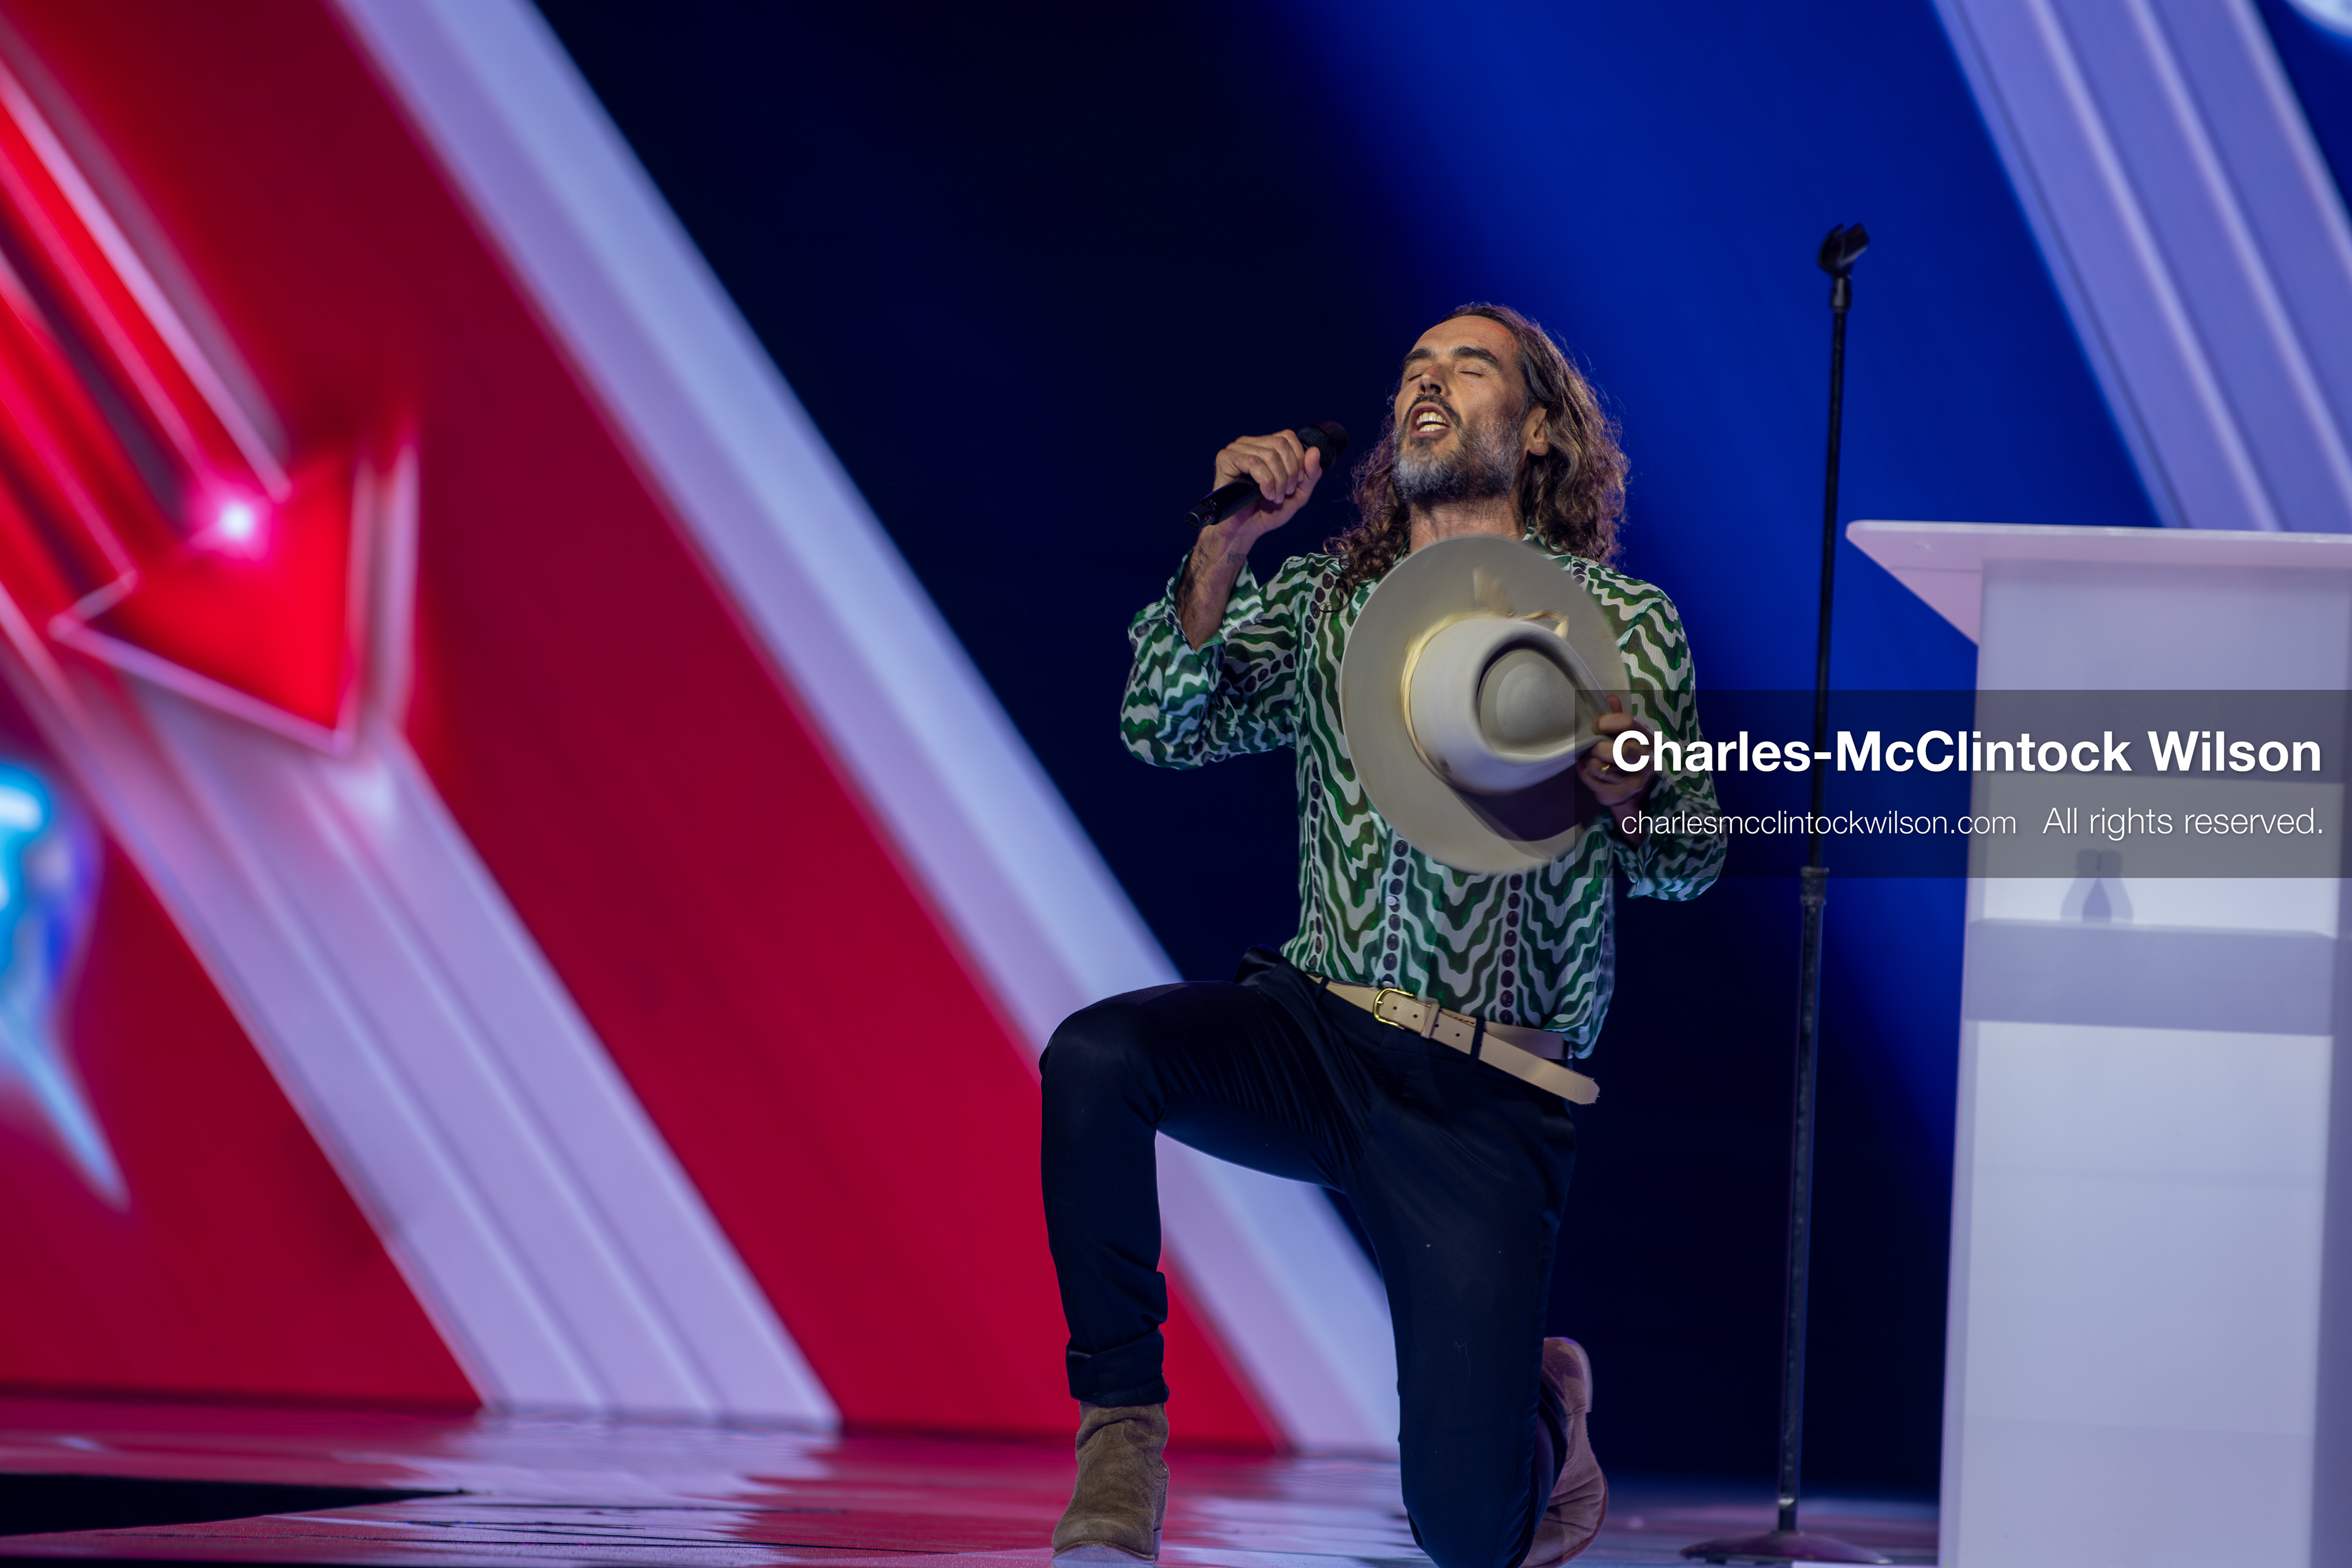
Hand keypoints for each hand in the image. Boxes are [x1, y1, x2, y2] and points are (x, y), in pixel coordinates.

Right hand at [1199, 430, 1324, 558]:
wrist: (1244, 530)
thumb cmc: (1267, 512)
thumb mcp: (1297, 494)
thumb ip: (1310, 474)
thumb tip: (1315, 451)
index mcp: (1265, 446)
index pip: (1288, 437)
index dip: (1298, 460)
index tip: (1295, 483)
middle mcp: (1250, 444)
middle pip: (1281, 444)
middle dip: (1289, 472)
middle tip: (1284, 493)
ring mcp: (1236, 450)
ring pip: (1269, 454)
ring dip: (1278, 481)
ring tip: (1274, 497)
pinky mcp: (1226, 459)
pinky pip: (1253, 463)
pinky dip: (1265, 481)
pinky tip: (1264, 494)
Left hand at [1578, 696, 1653, 838]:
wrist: (1634, 789)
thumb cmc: (1626, 753)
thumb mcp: (1626, 733)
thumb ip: (1618, 715)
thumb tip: (1611, 698)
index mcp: (1648, 739)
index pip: (1628, 723)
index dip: (1606, 722)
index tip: (1596, 725)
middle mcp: (1644, 761)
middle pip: (1619, 751)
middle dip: (1598, 746)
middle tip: (1592, 745)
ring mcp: (1633, 781)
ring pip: (1598, 765)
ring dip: (1588, 759)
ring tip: (1590, 757)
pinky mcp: (1617, 794)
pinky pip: (1590, 778)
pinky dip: (1584, 771)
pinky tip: (1590, 768)